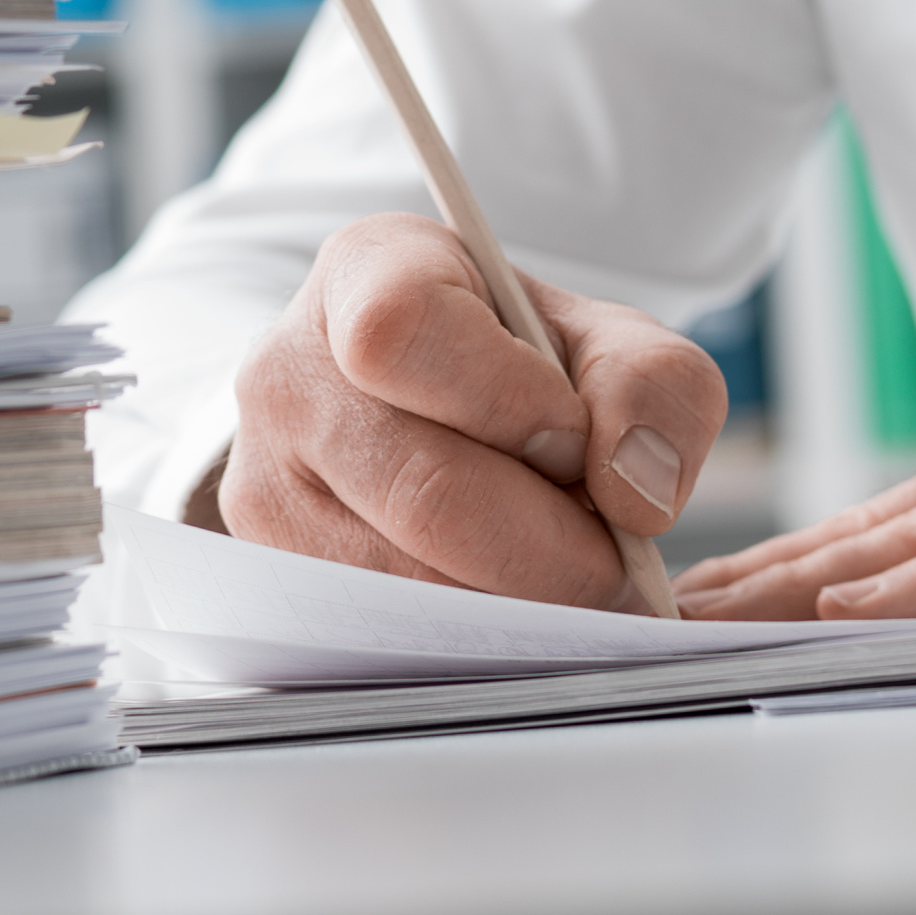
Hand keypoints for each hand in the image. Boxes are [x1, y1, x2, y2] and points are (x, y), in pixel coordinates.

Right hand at [212, 213, 726, 609]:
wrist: (435, 417)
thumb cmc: (521, 369)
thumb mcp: (607, 343)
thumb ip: (653, 388)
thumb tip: (636, 495)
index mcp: (365, 275)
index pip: (401, 332)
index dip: (508, 400)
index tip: (570, 437)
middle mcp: (287, 376)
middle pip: (423, 491)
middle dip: (554, 545)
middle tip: (616, 559)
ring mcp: (262, 486)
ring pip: (411, 586)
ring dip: (521, 603)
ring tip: (564, 575)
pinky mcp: (277, 581)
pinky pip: (388, 637)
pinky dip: (476, 639)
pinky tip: (510, 602)